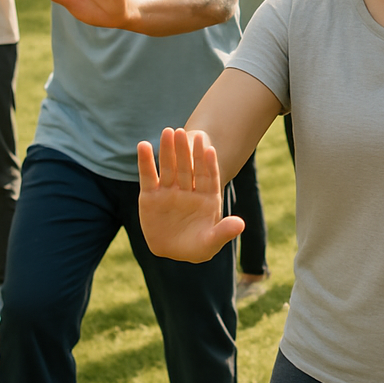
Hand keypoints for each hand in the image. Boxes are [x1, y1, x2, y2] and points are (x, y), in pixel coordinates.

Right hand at [138, 127, 243, 262]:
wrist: (173, 251)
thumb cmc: (197, 245)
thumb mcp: (211, 243)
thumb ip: (224, 232)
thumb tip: (240, 224)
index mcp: (207, 197)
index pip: (208, 176)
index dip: (208, 163)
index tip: (208, 148)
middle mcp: (189, 190)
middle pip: (188, 167)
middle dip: (186, 150)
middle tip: (182, 131)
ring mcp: (169, 191)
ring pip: (169, 167)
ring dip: (168, 150)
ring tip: (167, 131)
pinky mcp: (150, 196)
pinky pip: (148, 176)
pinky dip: (146, 162)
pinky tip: (142, 145)